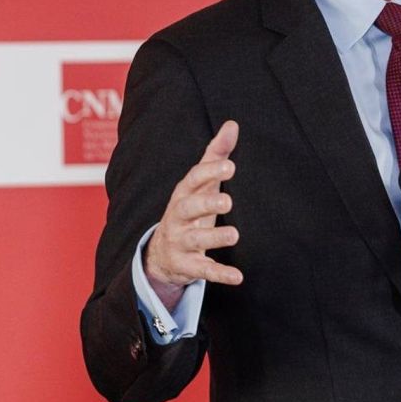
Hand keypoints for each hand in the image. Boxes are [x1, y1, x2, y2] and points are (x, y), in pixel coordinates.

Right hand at [144, 120, 243, 304]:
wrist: (162, 254)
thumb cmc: (190, 210)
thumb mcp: (200, 185)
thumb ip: (216, 155)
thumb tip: (232, 124)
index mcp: (183, 194)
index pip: (193, 180)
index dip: (210, 173)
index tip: (230, 166)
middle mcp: (178, 217)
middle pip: (188, 209)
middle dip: (206, 205)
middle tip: (228, 202)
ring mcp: (180, 242)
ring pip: (195, 240)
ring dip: (214, 238)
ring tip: (235, 235)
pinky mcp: (186, 266)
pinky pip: (202, 270)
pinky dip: (219, 274)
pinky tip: (238, 277)